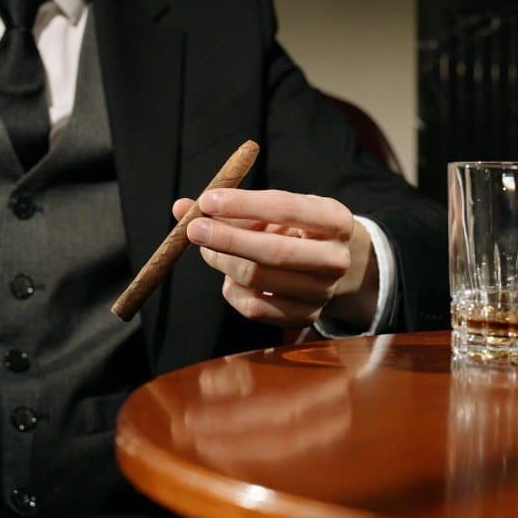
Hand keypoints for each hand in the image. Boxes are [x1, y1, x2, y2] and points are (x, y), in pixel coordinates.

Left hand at [173, 188, 378, 328]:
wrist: (329, 265)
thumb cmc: (294, 228)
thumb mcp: (274, 210)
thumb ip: (232, 207)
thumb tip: (181, 208)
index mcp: (335, 220)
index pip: (286, 208)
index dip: (243, 204)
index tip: (208, 200)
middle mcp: (335, 259)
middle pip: (275, 252)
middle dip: (228, 239)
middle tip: (193, 229)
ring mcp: (323, 292)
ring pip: (257, 279)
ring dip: (223, 262)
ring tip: (210, 249)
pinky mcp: (305, 317)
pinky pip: (254, 308)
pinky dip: (232, 289)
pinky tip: (231, 276)